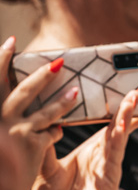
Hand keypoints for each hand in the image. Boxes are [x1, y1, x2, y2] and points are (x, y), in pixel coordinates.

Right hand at [0, 37, 79, 189]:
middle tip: (59, 62)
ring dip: (62, 102)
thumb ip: (0, 113)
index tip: (11, 41)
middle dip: (41, 76)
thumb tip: (10, 95)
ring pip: (45, 113)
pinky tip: (58, 132)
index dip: (0, 59)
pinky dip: (54, 132)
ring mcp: (14, 134)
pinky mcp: (31, 148)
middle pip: (22, 92)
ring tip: (77, 93)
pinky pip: (50, 134)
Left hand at [31, 86, 137, 189]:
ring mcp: (108, 168)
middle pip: (119, 127)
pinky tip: (122, 128)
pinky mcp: (109, 181)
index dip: (119, 109)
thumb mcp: (46, 168)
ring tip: (134, 101)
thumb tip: (51, 123)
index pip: (108, 125)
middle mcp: (101, 157)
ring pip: (119, 138)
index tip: (129, 91)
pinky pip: (114, 156)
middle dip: (130, 107)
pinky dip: (119, 141)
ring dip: (127, 119)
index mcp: (89, 151)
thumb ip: (48, 147)